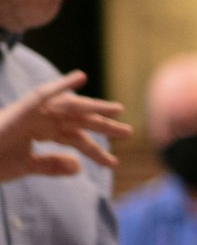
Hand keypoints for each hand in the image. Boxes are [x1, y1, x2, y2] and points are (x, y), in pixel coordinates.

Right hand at [0, 73, 130, 181]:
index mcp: (39, 132)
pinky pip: (43, 93)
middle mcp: (38, 119)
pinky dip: (61, 84)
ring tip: (118, 109)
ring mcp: (30, 112)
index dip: (94, 150)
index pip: (74, 139)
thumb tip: (78, 167)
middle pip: (77, 121)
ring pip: (69, 107)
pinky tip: (80, 77)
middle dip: (102, 126)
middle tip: (128, 133)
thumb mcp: (27, 167)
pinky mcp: (20, 109)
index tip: (113, 163)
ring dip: (93, 106)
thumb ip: (51, 166)